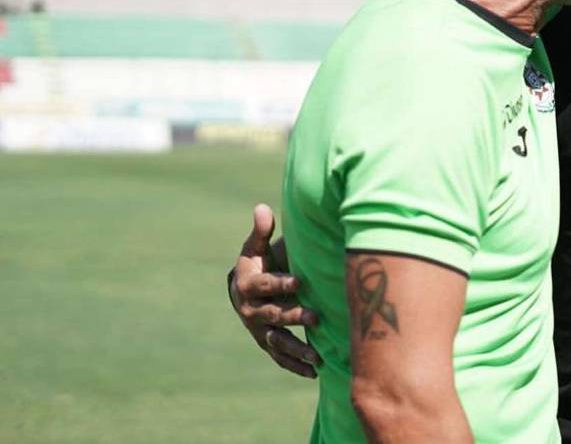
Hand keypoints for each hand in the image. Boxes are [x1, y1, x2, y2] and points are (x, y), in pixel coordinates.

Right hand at [230, 203, 320, 377]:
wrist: (242, 291)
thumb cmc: (257, 264)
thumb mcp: (255, 247)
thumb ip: (261, 232)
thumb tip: (263, 207)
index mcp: (248, 285)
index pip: (264, 285)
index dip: (280, 283)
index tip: (299, 280)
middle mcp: (251, 311)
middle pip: (273, 315)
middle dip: (294, 316)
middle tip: (316, 316)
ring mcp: (260, 330)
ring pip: (277, 342)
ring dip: (297, 349)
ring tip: (318, 356)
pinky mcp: (268, 344)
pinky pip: (281, 358)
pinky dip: (295, 366)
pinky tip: (315, 372)